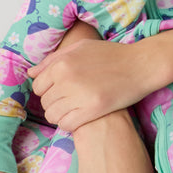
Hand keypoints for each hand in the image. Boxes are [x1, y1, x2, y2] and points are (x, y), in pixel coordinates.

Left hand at [30, 37, 153, 131]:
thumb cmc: (111, 54)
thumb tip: (31, 74)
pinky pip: (66, 125)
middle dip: (56, 102)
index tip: (62, 89)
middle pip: (45, 102)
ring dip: (62, 114)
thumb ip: (53, 59)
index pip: (38, 86)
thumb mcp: (81, 48)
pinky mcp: (92, 109)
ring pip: (53, 115)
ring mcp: (79, 95)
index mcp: (62, 63)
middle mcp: (67, 79)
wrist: (141, 65)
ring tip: (77, 108)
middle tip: (73, 98)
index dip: (49, 89)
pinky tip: (82, 116)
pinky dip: (70, 124)